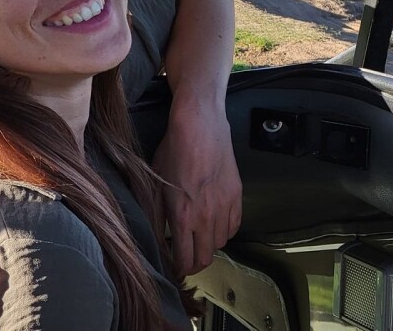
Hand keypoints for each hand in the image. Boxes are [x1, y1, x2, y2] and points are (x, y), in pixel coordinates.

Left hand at [153, 97, 241, 276]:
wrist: (200, 125)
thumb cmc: (174, 150)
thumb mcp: (156, 183)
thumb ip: (156, 215)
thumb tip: (155, 239)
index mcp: (182, 215)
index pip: (185, 260)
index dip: (178, 268)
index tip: (173, 265)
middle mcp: (206, 216)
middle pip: (205, 257)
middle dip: (194, 263)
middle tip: (185, 256)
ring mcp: (225, 206)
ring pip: (221, 243)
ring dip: (209, 244)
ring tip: (198, 235)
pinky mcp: (237, 195)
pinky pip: (235, 226)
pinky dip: (225, 230)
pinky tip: (215, 222)